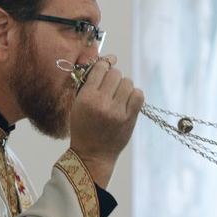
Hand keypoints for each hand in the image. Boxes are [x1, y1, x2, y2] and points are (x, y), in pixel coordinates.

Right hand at [69, 57, 144, 188]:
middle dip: (114, 78)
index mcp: (86, 98)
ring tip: (118, 98)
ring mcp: (117, 111)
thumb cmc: (83, 129)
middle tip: (110, 89)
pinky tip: (127, 102)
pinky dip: (134, 95)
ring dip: (124, 87)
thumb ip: (89, 84)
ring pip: (128, 82)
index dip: (105, 65)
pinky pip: (138, 94)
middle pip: (116, 73)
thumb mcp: (78, 105)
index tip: (107, 65)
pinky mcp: (129, 118)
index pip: (101, 68)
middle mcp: (102, 102)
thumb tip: (107, 61)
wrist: (93, 155)